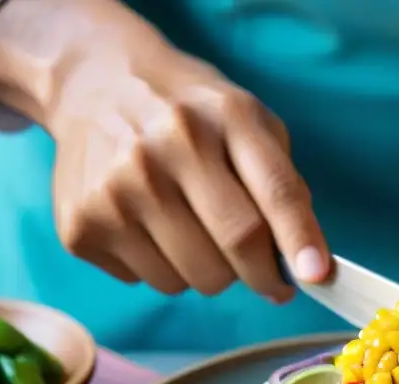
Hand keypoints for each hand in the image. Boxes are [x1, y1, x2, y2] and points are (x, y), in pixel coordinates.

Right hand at [46, 47, 329, 299]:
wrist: (97, 85)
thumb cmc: (191, 115)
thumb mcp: (249, 124)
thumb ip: (284, 187)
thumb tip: (307, 266)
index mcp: (222, 119)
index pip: (273, 192)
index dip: (299, 241)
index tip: (317, 278)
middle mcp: (163, 150)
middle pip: (234, 250)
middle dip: (257, 273)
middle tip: (251, 260)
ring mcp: (115, 190)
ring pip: (190, 281)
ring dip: (206, 272)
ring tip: (189, 225)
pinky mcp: (81, 225)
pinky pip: (147, 283)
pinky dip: (161, 267)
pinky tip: (149, 225)